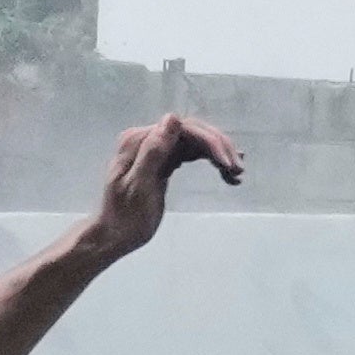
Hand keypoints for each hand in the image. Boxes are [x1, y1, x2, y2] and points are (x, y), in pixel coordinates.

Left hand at [78, 114, 245, 263]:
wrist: (114, 235)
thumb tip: (173, 119)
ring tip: (237, 173)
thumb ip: (153, 151)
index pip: (183, 129)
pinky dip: (209, 160)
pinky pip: (190, 154)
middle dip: (218, 147)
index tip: (228, 165)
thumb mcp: (138, 185)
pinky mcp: (163, 163)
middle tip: (239, 170)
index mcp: (139, 141)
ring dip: (218, 154)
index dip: (209, 142)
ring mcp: (156, 150)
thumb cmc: (125, 216)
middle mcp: (148, 139)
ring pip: (194, 142)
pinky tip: (225, 171)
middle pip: (192, 132)